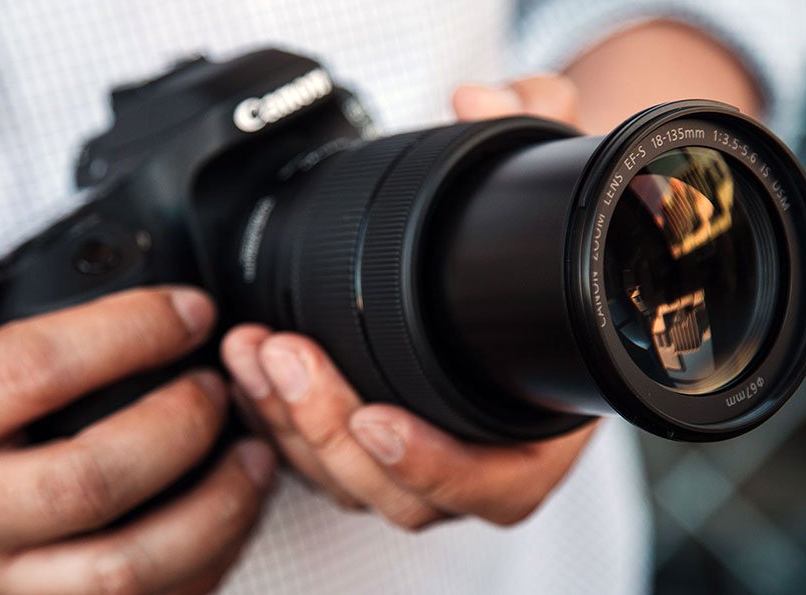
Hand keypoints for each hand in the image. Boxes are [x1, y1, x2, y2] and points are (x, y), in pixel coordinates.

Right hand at [0, 249, 275, 594]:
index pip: (36, 370)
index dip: (134, 331)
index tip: (189, 312)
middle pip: (93, 478)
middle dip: (181, 424)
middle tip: (217, 387)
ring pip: (122, 569)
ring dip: (212, 511)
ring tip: (252, 457)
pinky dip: (199, 571)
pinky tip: (226, 523)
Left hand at [221, 77, 596, 530]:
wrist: (530, 259)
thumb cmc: (547, 240)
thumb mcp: (557, 174)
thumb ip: (539, 128)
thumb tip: (480, 100)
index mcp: (544, 424)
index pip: (500, 486)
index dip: (435, 467)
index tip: (377, 418)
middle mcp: (487, 454)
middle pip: (404, 499)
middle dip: (329, 431)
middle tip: (284, 355)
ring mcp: (429, 455)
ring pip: (352, 486)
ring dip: (290, 427)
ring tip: (252, 350)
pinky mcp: (380, 442)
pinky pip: (324, 463)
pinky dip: (278, 423)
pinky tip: (248, 366)